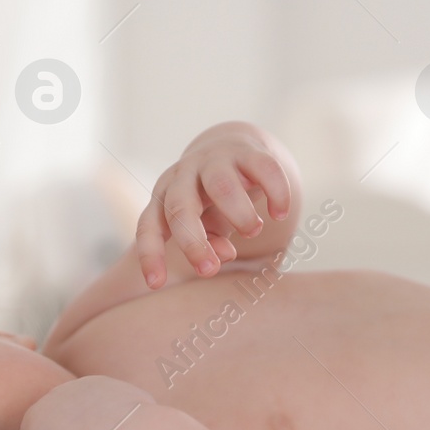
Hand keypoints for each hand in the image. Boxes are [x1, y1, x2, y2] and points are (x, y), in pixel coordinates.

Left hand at [136, 123, 293, 287]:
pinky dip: (275, 193)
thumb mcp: (207, 223)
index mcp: (165, 196)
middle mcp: (184, 175)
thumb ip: (210, 242)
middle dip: (192, 241)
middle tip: (210, 270)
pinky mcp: (248, 150)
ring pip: (221, 185)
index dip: (150, 254)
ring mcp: (215, 160)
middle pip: (180, 206)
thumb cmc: (213, 198)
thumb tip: (221, 258)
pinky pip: (263, 169)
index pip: (149, 225)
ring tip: (252, 232)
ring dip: (238, 215)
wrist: (234, 146)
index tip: (156, 283)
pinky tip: (279, 213)